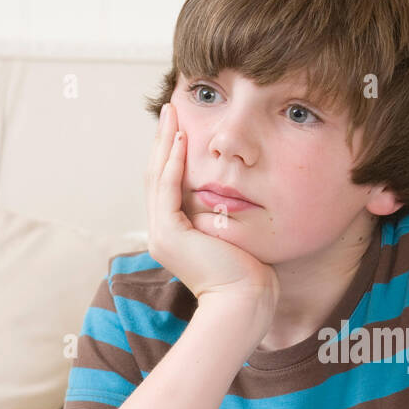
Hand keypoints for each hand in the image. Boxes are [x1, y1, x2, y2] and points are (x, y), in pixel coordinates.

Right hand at [145, 100, 280, 312]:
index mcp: (175, 233)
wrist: (246, 302)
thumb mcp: (237, 234)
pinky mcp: (168, 234)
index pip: (168, 184)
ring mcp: (161, 234)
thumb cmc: (252, 274)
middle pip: (157, 175)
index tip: (181, 124)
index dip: (172, 152)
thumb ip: (229, 214)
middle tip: (170, 107)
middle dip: (164, 139)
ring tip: (172, 113)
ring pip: (157, 177)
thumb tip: (238, 194)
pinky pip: (167, 189)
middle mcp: (162, 232)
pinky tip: (181, 139)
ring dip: (165, 142)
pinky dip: (173, 162)